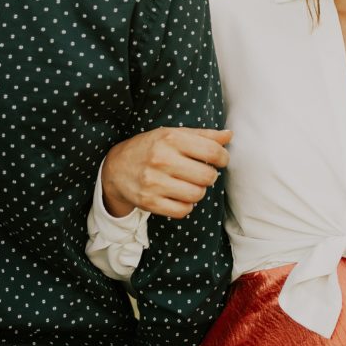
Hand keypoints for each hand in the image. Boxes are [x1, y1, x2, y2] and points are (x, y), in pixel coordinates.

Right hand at [101, 127, 231, 218]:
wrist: (116, 167)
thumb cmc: (152, 147)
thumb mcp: (174, 134)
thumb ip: (204, 135)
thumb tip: (229, 135)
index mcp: (171, 138)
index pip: (212, 152)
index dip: (223, 158)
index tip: (220, 160)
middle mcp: (162, 159)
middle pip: (207, 176)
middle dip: (210, 176)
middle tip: (203, 173)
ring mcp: (154, 182)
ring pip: (197, 195)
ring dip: (198, 191)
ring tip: (190, 184)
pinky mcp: (149, 202)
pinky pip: (182, 211)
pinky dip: (186, 206)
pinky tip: (180, 196)